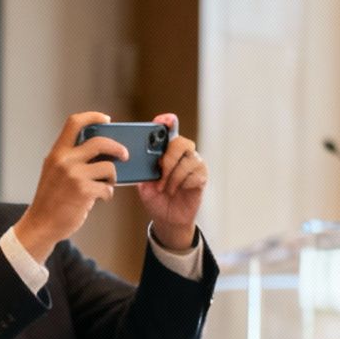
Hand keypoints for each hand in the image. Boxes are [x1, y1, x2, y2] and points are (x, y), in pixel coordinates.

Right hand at [11, 112, 126, 262]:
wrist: (41, 224)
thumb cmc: (50, 200)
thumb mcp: (53, 171)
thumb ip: (70, 158)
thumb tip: (100, 149)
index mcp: (57, 153)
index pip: (74, 123)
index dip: (93, 116)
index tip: (106, 119)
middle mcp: (64, 161)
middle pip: (100, 142)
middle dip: (118, 147)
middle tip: (124, 154)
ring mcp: (74, 176)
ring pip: (108, 167)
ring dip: (113, 177)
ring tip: (106, 184)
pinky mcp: (84, 191)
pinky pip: (107, 187)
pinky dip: (107, 193)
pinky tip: (100, 198)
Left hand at [139, 113, 207, 250]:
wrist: (166, 218)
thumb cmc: (155, 197)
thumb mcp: (143, 183)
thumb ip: (143, 169)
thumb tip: (138, 159)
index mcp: (167, 151)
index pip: (170, 131)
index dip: (168, 122)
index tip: (163, 120)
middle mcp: (183, 154)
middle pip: (181, 143)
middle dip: (168, 159)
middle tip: (159, 174)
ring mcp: (194, 164)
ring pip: (188, 161)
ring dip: (173, 177)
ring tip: (164, 189)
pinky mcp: (201, 177)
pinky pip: (194, 175)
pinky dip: (182, 184)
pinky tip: (176, 191)